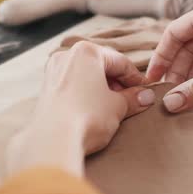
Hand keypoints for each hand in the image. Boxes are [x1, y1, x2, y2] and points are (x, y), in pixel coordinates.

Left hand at [7, 42, 154, 175]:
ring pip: (85, 76)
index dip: (136, 78)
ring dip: (102, 89)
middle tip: (130, 100)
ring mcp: (53, 73)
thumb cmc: (87, 117)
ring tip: (114, 107)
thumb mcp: (117, 106)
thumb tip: (146, 96)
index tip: (145, 91)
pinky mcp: (46, 90)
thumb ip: (133, 98)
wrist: (53, 141)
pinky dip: (86, 94)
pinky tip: (94, 111)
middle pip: (100, 66)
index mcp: (87, 52)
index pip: (120, 62)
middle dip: (118, 83)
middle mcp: (66, 56)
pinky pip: (72, 86)